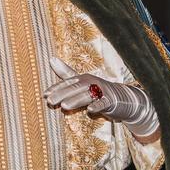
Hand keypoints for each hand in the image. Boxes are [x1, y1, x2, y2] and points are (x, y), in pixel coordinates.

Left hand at [43, 57, 159, 138]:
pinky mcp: (111, 101)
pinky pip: (104, 103)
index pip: (67, 82)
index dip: (56, 88)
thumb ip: (66, 73)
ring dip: (76, 100)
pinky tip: (90, 110)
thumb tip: (51, 58)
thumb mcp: (82, 82)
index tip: (44, 94)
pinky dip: (97, 106)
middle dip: (62, 94)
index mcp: (83, 78)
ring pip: (87, 95)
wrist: (125, 98)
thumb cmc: (98, 91)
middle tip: (50, 101)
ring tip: (64, 106)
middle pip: (75, 88)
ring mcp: (102, 91)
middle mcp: (92, 82)